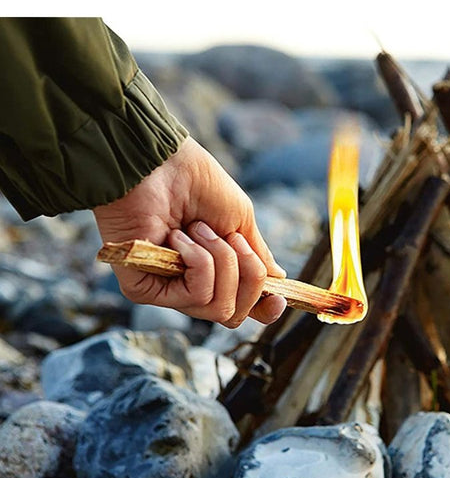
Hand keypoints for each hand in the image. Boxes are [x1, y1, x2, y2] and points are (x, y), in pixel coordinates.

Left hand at [93, 136, 286, 327]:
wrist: (161, 163)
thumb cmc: (197, 183)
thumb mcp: (240, 219)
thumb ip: (256, 255)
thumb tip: (277, 279)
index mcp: (214, 271)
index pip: (242, 307)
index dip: (264, 309)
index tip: (278, 297)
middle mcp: (189, 286)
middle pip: (235, 314)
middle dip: (248, 275)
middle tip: (233, 239)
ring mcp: (166, 290)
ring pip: (220, 307)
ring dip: (222, 261)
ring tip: (199, 228)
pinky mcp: (144, 290)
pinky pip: (196, 296)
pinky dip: (199, 262)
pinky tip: (177, 236)